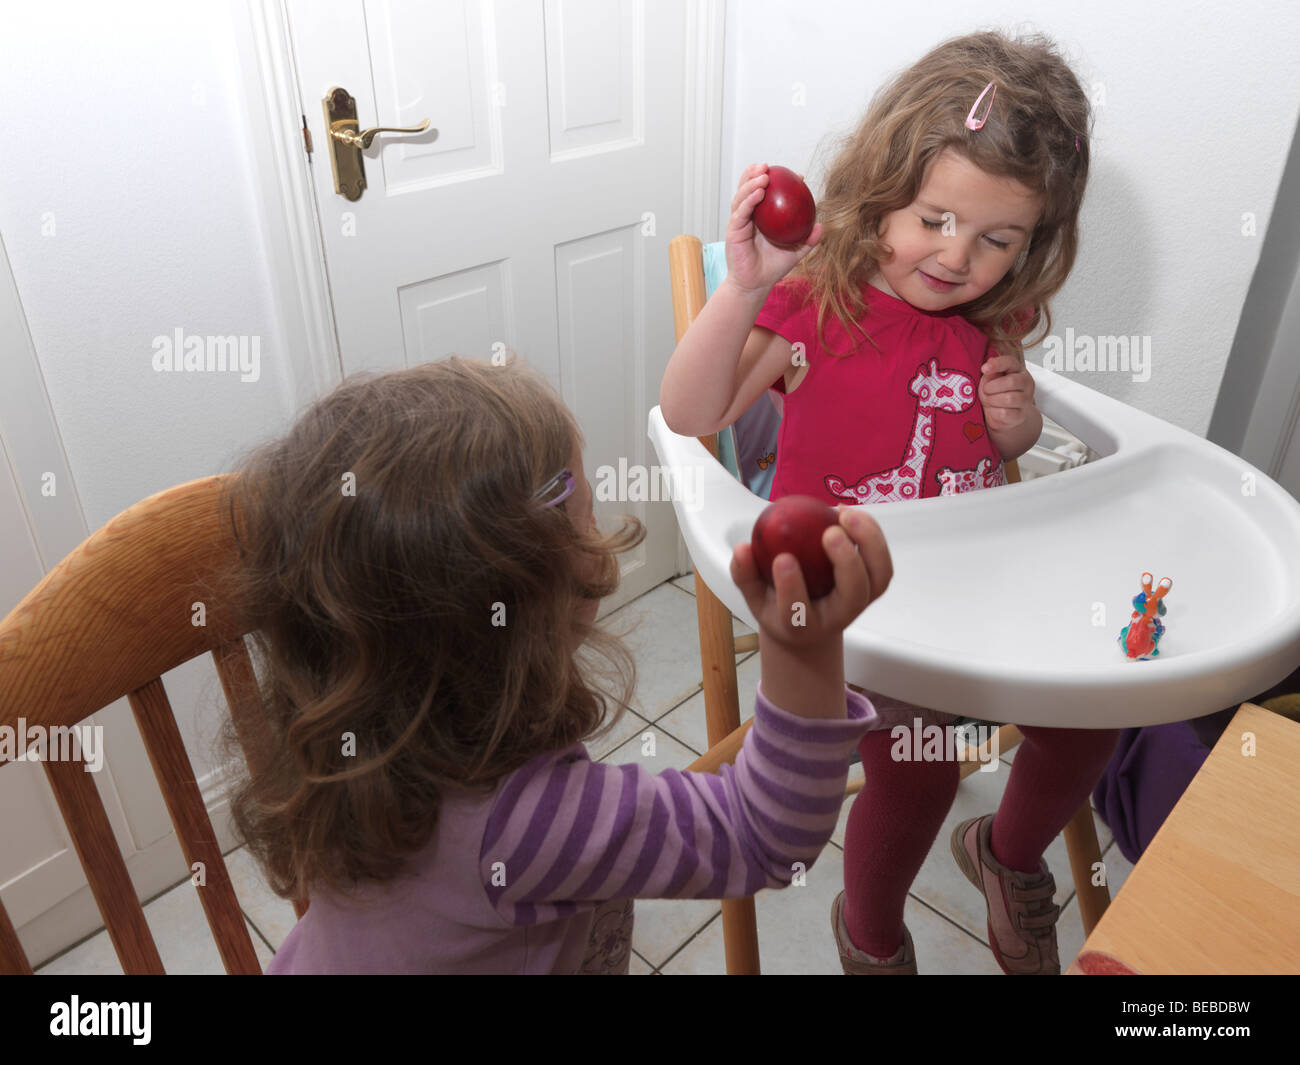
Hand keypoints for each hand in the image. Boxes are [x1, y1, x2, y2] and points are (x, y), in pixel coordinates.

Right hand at [724, 163, 822, 297]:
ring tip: (763, 175)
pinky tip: (758, 193)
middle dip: (754, 173)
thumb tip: (821, 226)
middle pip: (748, 188)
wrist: (755, 284)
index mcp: (761, 217)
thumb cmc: (773, 267)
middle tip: (768, 166)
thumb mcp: (795, 252)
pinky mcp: (733, 229)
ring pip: (742, 195)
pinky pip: (741, 211)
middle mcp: (749, 215)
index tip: (794, 175)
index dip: (777, 181)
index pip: (766, 193)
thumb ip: (808, 240)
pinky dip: (749, 200)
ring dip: (751, 182)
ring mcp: (739, 221)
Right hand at [730, 505, 891, 649]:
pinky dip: (870, 533)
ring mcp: (859, 603)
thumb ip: (745, 574)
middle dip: (847, 561)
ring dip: (869, 543)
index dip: (791, 587)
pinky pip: (881, 562)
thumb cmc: (777, 607)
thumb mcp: (754, 596)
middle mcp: (837, 618)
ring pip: (878, 578)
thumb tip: (742, 548)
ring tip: (846, 514)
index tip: (783, 558)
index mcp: (803, 626)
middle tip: (830, 531)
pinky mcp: (872, 588)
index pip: (798, 612)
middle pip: (854, 595)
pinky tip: (846, 510)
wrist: (808, 625)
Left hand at [979, 351, 1036, 433]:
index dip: (997, 364)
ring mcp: (1026, 399)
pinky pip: (1005, 413)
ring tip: (989, 401)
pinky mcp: (1021, 415)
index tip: (984, 369)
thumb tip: (987, 369)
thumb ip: (989, 374)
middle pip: (1012, 382)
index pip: (1010, 362)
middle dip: (992, 387)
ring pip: (1009, 399)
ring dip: (992, 400)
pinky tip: (993, 410)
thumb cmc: (996, 393)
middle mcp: (1026, 382)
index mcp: (1017, 369)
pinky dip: (994, 413)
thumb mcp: (990, 380)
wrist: (1004, 415)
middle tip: (986, 391)